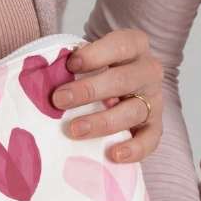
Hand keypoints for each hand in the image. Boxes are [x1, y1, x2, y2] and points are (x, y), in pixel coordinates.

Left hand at [50, 29, 163, 161]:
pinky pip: (150, 140)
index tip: (70, 64)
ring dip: (102, 121)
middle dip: (89, 90)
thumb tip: (45, 76)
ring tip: (75, 130)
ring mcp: (154, 100)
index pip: (121, 45)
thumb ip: (75, 62)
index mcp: (135, 46)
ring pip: (133, 111)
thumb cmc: (98, 68)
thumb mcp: (91, 56)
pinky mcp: (155, 126)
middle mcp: (148, 71)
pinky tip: (114, 155)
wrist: (120, 86)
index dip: (96, 55)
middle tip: (59, 100)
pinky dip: (134, 149)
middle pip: (123, 80)